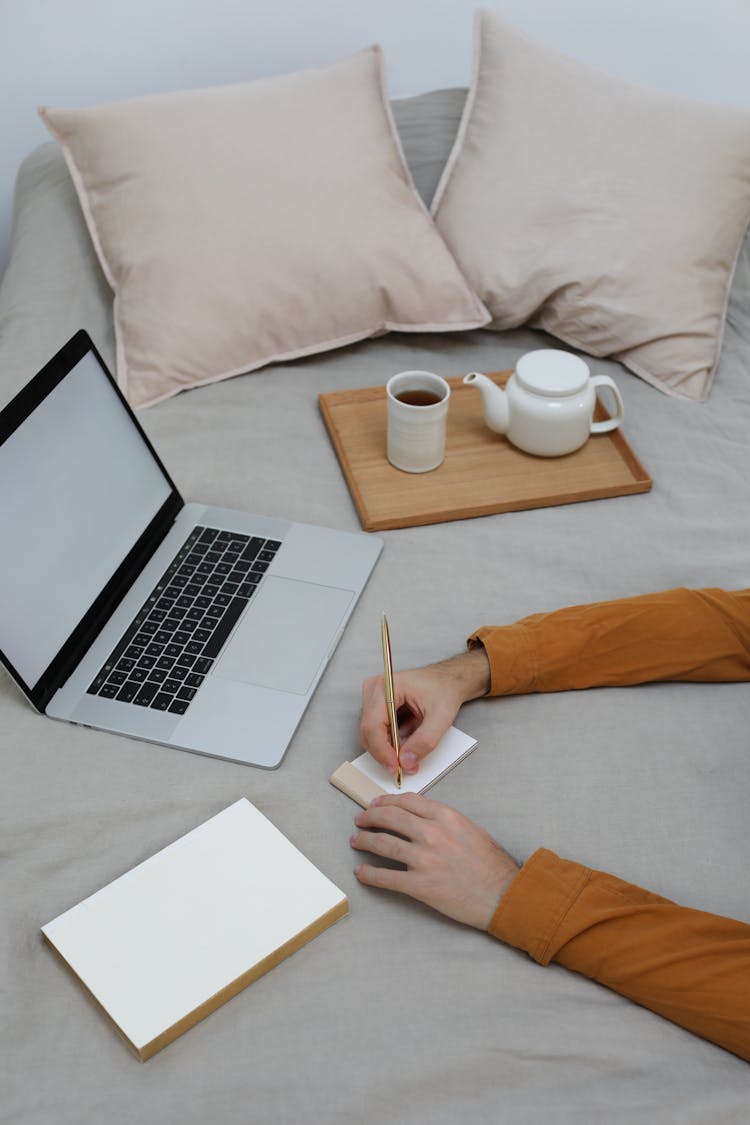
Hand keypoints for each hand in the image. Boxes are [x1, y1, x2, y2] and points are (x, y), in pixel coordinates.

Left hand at [350, 792, 518, 929]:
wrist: (504, 895)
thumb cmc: (492, 864)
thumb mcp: (470, 829)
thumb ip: (444, 820)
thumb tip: (419, 817)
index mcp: (445, 816)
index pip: (406, 801)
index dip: (386, 801)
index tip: (376, 804)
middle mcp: (432, 833)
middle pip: (390, 817)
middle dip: (370, 816)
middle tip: (360, 820)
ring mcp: (424, 859)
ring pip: (383, 843)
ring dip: (364, 840)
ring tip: (356, 840)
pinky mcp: (420, 885)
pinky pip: (386, 877)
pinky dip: (369, 873)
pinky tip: (361, 871)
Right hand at [359, 648, 489, 775]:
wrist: (447, 680)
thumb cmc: (444, 689)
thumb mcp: (441, 716)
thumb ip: (425, 741)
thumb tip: (406, 761)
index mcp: (386, 686)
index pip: (373, 725)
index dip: (382, 751)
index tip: (395, 767)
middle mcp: (374, 690)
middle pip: (369, 732)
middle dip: (387, 753)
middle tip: (407, 765)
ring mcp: (372, 699)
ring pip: (372, 735)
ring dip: (391, 747)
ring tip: (414, 743)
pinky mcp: (376, 708)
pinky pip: (378, 733)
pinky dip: (393, 741)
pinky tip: (410, 734)